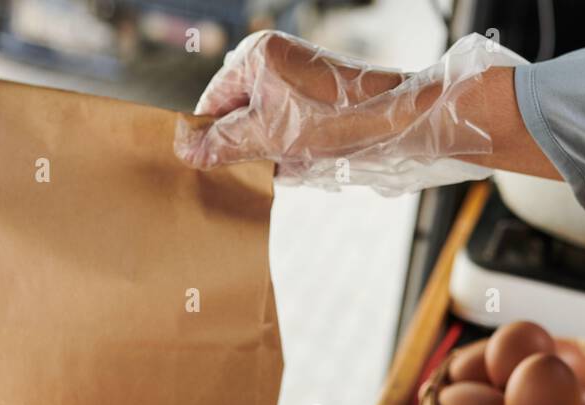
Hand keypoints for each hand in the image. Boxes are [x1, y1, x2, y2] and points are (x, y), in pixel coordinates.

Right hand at [174, 30, 525, 193]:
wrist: (399, 121)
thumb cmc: (336, 120)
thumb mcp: (270, 136)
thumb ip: (224, 142)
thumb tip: (184, 148)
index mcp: (255, 57)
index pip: (212, 101)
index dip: (210, 137)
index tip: (209, 168)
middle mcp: (273, 62)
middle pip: (238, 116)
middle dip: (247, 148)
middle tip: (260, 168)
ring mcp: (297, 82)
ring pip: (264, 129)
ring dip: (273, 154)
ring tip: (295, 162)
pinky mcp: (316, 103)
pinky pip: (288, 133)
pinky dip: (293, 153)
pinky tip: (309, 162)